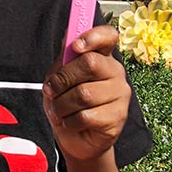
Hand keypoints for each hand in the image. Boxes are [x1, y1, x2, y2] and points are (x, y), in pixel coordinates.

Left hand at [42, 25, 129, 167]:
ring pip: (84, 94)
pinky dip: (69, 121)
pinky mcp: (118, 117)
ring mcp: (120, 95)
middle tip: (51, 90)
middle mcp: (115, 72)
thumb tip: (69, 33)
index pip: (108, 36)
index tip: (76, 46)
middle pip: (90, 63)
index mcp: (102, 56)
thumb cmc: (67, 101)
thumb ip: (66, 56)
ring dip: (61, 104)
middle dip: (63, 78)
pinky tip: (70, 122)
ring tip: (59, 110)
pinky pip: (86, 116)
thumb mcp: (60, 75)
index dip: (93, 36)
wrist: (74, 138)